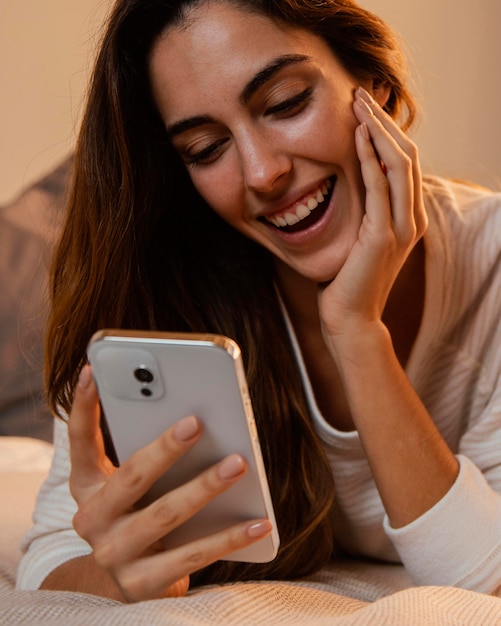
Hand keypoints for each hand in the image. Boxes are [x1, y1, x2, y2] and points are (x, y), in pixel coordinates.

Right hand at [68, 365, 271, 601]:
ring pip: (165, 515)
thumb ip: (147, 456)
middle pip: (131, 477)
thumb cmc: (134, 517)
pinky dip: (229, 537)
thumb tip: (193, 416)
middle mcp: (93, 520)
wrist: (121, 586)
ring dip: (204, 487)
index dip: (83, 407)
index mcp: (88, 487)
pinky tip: (260, 522)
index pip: (79, 442)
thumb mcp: (128, 488)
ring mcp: (115, 554)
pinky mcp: (142, 583)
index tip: (91, 370)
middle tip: (196, 422)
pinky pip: (193, 557)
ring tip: (238, 463)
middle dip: (165, 449)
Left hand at [318, 86, 426, 340]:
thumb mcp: (360, 239)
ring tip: (358, 104)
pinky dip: (369, 157)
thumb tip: (349, 184)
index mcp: (408, 218)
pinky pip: (379, 187)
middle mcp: (411, 219)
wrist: (349, 318)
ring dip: (377, 130)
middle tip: (360, 95)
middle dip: (383, 121)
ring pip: (398, 164)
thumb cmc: (347, 280)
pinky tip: (357, 135)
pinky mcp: (382, 235)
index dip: (387, 131)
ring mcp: (401, 228)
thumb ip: (364, 211)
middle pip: (405, 155)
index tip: (365, 109)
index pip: (404, 162)